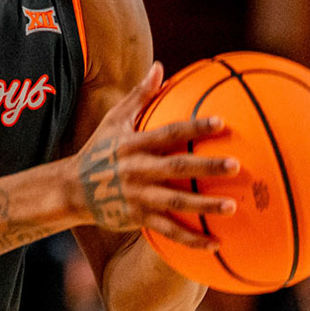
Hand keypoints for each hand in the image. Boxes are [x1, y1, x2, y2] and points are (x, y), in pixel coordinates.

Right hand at [70, 63, 237, 244]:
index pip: (168, 133)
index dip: (194, 128)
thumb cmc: (99, 150)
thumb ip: (140, 95)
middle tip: (237, 165)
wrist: (72, 190)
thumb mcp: (115, 120)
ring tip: (232, 207)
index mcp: (135, 144)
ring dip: (204, 206)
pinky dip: (192, 239)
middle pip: (176, 168)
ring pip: (176, 202)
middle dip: (206, 167)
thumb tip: (160, 67)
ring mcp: (138, 196)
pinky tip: (216, 244)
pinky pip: (169, 230)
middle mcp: (138, 170)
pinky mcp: (138, 219)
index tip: (221, 122)